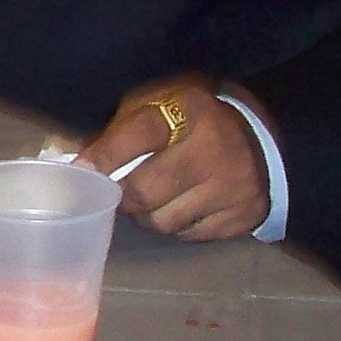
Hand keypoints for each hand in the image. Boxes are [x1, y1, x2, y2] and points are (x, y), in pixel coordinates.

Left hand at [81, 73, 273, 243]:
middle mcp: (213, 149)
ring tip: (154, 198)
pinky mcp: (243, 215)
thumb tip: (80, 165)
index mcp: (189, 111)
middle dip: (122, 196)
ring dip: (148, 215)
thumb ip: (119, 131)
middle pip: (144, 191)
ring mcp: (232, 186)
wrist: (261, 137)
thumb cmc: (194, 119)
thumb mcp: (157, 105)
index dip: (104, 158)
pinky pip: (188, 235)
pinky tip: (183, 205)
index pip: (136, 137)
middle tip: (120, 192)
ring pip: (163, 222)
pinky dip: (177, 225)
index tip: (82, 172)